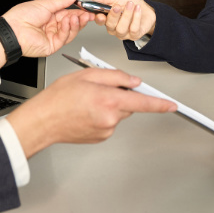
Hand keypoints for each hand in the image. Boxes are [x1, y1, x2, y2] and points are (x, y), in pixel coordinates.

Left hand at [0, 0, 90, 58]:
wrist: (13, 30)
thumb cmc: (22, 16)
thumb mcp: (46, 3)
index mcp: (50, 14)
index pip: (69, 12)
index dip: (79, 10)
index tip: (88, 7)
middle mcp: (52, 26)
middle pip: (72, 23)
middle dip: (81, 18)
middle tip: (88, 14)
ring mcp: (52, 36)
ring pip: (70, 31)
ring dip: (75, 24)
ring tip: (77, 17)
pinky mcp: (52, 45)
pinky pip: (64, 38)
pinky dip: (67, 29)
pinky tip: (67, 22)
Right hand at [6, 68, 176, 156]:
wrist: (42, 122)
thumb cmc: (58, 99)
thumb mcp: (86, 75)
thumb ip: (115, 76)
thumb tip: (133, 81)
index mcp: (109, 100)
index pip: (143, 102)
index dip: (160, 104)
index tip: (172, 105)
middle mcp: (110, 118)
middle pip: (129, 104)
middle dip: (120, 96)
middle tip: (99, 89)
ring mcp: (106, 130)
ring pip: (118, 113)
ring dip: (109, 106)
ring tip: (86, 102)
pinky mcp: (100, 137)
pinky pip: (109, 123)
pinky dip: (102, 115)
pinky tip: (85, 112)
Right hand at [86, 0, 156, 41]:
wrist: (146, 7)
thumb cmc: (130, 1)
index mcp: (106, 17)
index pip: (98, 20)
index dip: (98, 18)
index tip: (100, 14)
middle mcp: (113, 27)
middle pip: (109, 25)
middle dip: (114, 15)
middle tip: (118, 6)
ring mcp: (123, 32)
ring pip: (121, 28)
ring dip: (127, 15)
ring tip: (131, 4)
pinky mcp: (134, 35)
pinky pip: (133, 29)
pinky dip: (136, 17)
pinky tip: (137, 9)